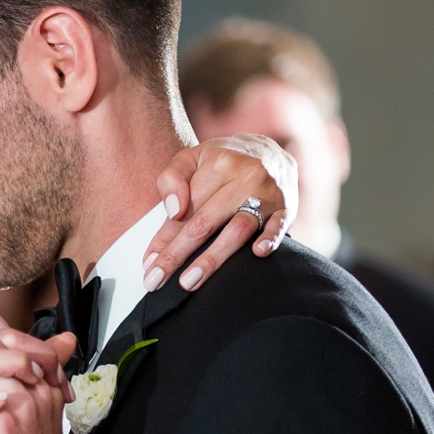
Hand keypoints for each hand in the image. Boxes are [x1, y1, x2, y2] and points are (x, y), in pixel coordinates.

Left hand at [141, 135, 294, 293]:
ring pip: (238, 229)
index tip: (148, 264)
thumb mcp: (192, 158)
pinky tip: (257, 254)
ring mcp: (267, 194)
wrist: (269, 152)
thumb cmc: (222, 161)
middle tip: (156, 281)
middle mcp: (244, 177)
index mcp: (217, 164)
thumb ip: (172, 179)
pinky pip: (278, 226)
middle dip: (178, 254)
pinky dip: (269, 239)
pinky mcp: (286, 209)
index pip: (185, 209)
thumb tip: (173, 211)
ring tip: (190, 282)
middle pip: (205, 222)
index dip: (164, 238)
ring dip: (213, 258)